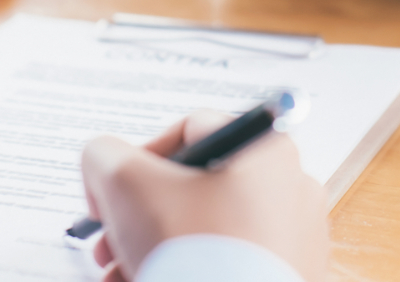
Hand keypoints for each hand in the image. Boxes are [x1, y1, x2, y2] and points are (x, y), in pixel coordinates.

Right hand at [81, 112, 328, 281]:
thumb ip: (104, 155)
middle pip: (195, 190)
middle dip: (140, 216)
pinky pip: (227, 268)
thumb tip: (104, 162)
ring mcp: (295, 240)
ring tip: (119, 275)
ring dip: (153, 249)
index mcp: (265, 150)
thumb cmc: (191, 250)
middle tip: (109, 244)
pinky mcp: (287, 280)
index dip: (138, 160)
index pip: (190, 132)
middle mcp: (292, 189)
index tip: (112, 193)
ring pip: (206, 233)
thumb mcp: (124, 183)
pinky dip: (185, 274)